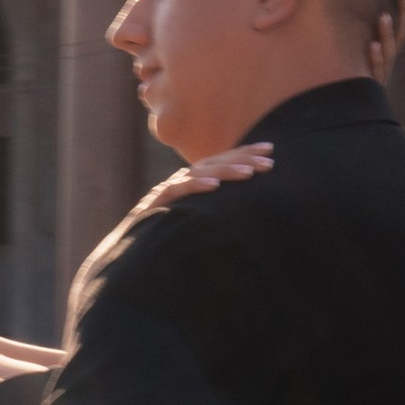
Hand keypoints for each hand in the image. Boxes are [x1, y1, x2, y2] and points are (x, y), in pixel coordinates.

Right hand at [127, 142, 270, 223]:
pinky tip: (214, 186)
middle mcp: (183, 180)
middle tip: (270, 162)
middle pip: (216, 162)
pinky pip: (178, 191)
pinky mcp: (157, 203)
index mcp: (195, 182)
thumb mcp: (202, 221)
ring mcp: (169, 190)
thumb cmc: (170, 237)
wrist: (133, 254)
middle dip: (243, 159)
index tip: (270, 150)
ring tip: (249, 173)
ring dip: (225, 171)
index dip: (245, 153)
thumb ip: (220, 212)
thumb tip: (250, 212)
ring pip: (200, 173)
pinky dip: (196, 186)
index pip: (223, 161)